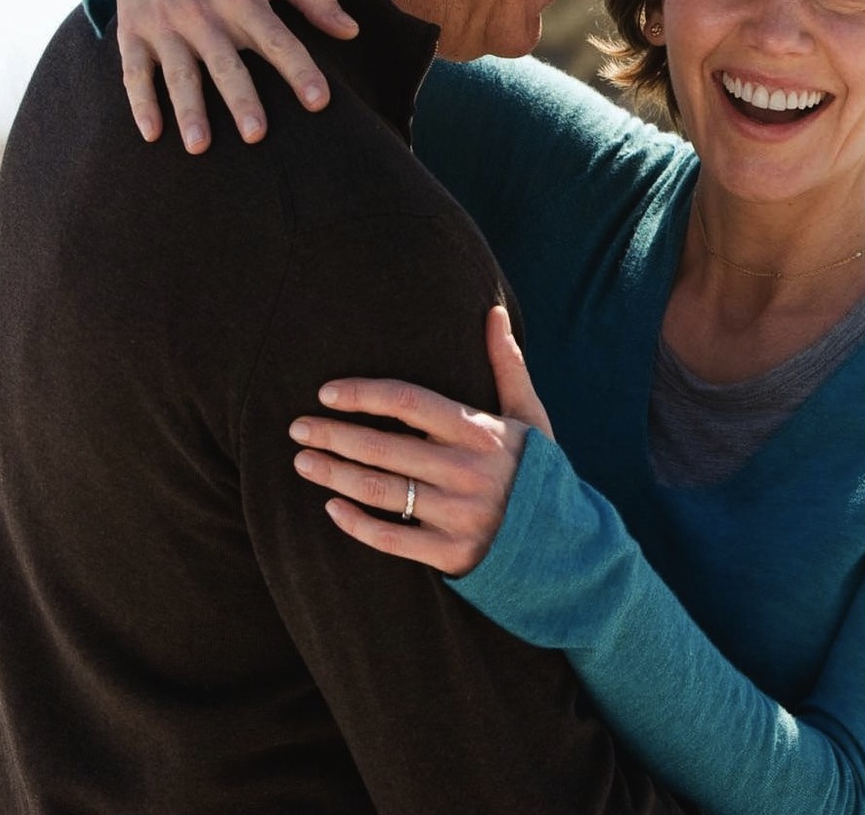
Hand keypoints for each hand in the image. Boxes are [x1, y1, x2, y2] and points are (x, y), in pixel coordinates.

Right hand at [117, 0, 359, 152]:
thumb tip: (352, 32)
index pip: (276, 40)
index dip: (299, 71)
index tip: (320, 102)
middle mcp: (202, 13)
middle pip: (224, 63)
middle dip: (240, 99)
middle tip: (256, 134)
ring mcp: (164, 24)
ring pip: (177, 73)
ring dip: (188, 109)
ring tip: (200, 145)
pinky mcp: (134, 30)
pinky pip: (134, 72)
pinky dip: (140, 103)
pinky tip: (152, 135)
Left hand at [288, 307, 553, 576]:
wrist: (566, 543)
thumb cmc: (538, 471)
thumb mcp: (529, 416)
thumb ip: (507, 365)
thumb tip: (491, 311)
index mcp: (482, 432)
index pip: (409, 402)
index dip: (363, 394)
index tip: (328, 393)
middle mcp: (467, 472)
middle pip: (382, 447)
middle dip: (332, 435)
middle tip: (298, 429)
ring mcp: (458, 515)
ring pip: (379, 490)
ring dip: (333, 474)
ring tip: (303, 462)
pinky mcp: (451, 554)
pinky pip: (390, 537)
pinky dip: (355, 522)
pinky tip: (332, 506)